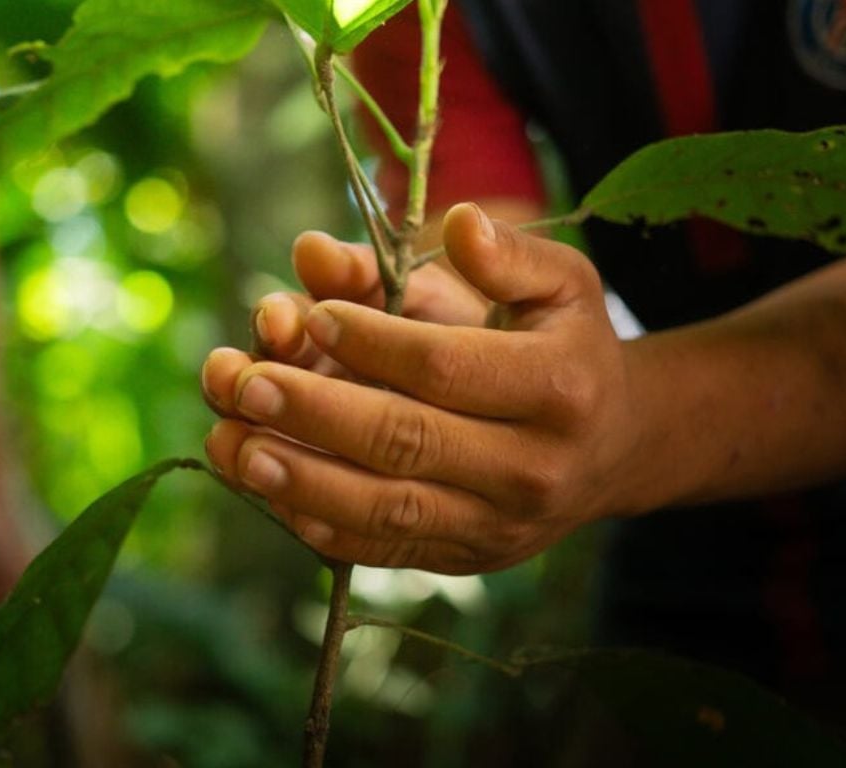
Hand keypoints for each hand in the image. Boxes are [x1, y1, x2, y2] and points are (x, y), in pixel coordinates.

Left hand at [202, 204, 642, 573]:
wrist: (612, 449)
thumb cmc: (568, 346)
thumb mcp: (560, 285)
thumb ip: (506, 256)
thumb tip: (454, 222)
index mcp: (558, 388)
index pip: (446, 367)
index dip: (372, 340)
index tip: (313, 312)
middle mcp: (532, 468)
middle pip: (407, 443)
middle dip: (316, 411)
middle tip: (246, 379)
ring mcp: (498, 525)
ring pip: (386, 510)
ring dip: (299, 478)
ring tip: (233, 442)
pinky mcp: (467, 558)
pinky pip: (385, 548)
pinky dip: (319, 523)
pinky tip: (267, 488)